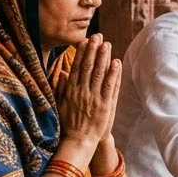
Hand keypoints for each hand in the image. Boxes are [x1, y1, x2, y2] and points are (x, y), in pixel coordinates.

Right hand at [56, 34, 120, 149]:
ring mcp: (93, 97)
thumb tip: (62, 73)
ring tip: (106, 44)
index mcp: (71, 90)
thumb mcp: (60, 103)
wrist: (78, 140)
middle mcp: (81, 91)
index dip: (81, 53)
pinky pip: (109, 86)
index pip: (76, 67)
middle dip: (92, 50)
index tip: (84, 40)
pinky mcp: (104, 105)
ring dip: (103, 57)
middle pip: (87, 66)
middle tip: (97, 36)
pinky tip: (116, 62)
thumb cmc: (69, 123)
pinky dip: (113, 74)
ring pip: (98, 73)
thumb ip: (61, 88)